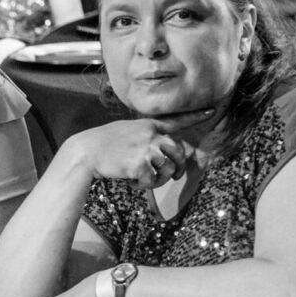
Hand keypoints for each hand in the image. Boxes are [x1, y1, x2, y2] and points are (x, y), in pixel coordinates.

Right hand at [64, 117, 201, 190]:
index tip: (211, 110)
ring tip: (145, 181)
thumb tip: (158, 154)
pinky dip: (144, 185)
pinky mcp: (140, 164)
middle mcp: (150, 135)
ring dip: (160, 179)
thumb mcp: (123, 132)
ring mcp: (146, 149)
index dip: (194, 116)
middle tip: (175, 176)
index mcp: (146, 125)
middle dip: (179, 166)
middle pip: (178, 151)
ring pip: (168, 168)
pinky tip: (131, 183)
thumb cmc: (99, 144)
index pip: (175, 120)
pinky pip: (152, 180)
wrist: (84, 153)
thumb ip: (142, 137)